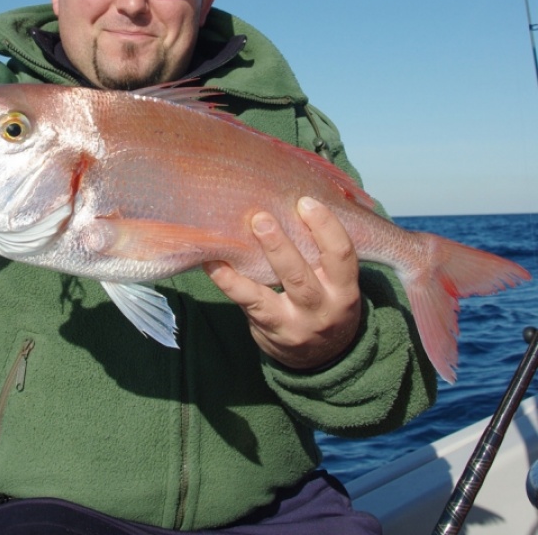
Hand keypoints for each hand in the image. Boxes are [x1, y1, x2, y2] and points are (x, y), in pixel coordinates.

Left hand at [204, 197, 362, 370]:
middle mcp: (322, 309)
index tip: (306, 202)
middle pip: (301, 276)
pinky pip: (246, 303)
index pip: (342, 255)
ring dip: (246, 266)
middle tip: (261, 217)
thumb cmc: (326, 301)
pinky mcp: (270, 330)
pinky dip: (227, 281)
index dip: (326, 227)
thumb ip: (323, 252)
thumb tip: (297, 200)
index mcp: (345, 289)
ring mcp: (294, 324)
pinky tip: (212, 262)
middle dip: (280, 246)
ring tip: (231, 238)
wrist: (322, 358)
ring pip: (269, 294)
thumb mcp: (337, 282)